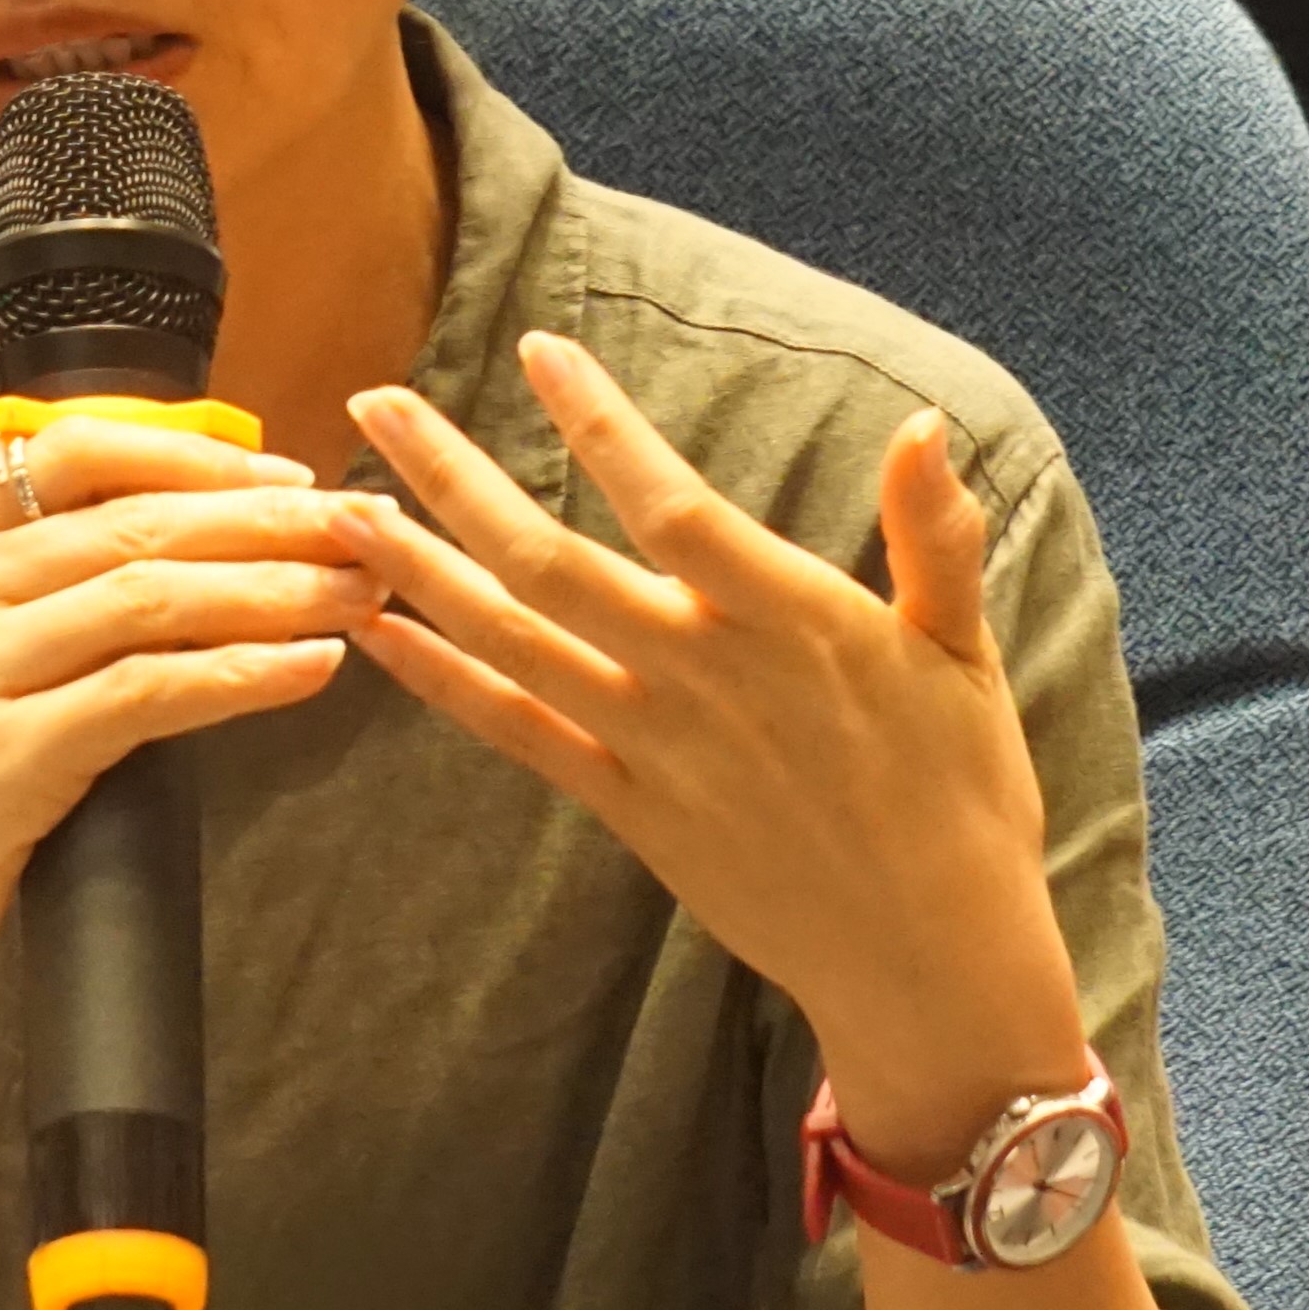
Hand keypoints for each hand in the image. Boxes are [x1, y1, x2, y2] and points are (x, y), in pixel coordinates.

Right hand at [0, 414, 376, 1045]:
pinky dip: (241, 673)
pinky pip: (146, 695)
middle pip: (135, 522)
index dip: (197, 456)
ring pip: (151, 597)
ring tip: (360, 594)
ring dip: (276, 591)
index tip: (290, 474)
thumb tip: (187, 540)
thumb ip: (34, 588)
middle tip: (365, 529)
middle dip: (269, 521)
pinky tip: (309, 670)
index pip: (76, 451)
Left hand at [338, 334, 1087, 1168]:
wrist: (928, 960)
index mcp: (792, 622)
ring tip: (342, 502)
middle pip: (550, 562)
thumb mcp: (966, 656)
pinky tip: (378, 630)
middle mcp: (704, 677)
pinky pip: (515, 732)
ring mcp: (654, 747)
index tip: (539, 349)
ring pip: (513, 641)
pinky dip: (441, 680)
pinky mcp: (628, 809)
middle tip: (375, 401)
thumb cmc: (961, 797)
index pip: (672, 504)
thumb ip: (935, 538)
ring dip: (417, 569)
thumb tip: (922, 426)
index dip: (600, 426)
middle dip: (451, 477)